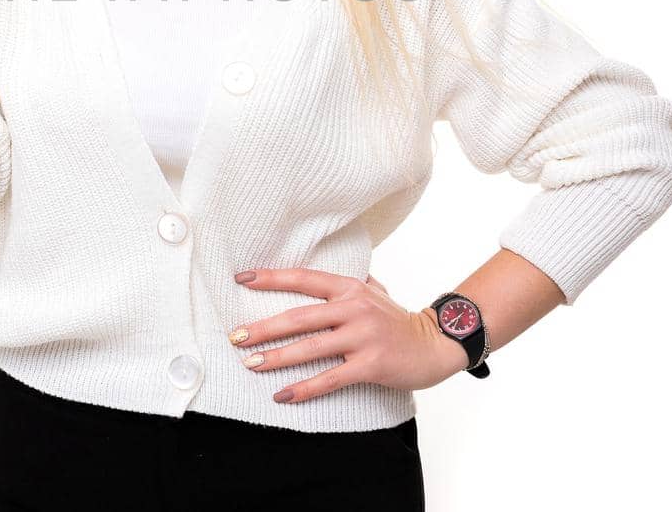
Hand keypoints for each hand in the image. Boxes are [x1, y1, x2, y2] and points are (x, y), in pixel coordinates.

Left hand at [228, 268, 470, 404]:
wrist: (435, 345)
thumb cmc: (398, 320)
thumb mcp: (374, 292)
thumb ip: (346, 285)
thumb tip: (315, 277)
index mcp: (350, 288)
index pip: (304, 278)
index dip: (272, 278)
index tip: (241, 278)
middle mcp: (355, 308)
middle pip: (299, 316)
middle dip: (263, 327)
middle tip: (235, 336)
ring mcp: (363, 336)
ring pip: (310, 347)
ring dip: (276, 357)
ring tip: (250, 364)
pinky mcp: (371, 364)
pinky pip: (330, 378)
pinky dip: (304, 388)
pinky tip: (283, 395)